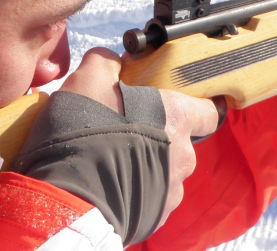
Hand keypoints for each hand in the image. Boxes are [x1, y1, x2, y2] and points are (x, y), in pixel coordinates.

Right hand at [63, 48, 218, 225]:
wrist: (67, 195)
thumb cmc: (84, 129)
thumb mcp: (89, 77)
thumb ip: (107, 61)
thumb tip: (113, 60)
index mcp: (177, 116)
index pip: (209, 109)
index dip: (197, 105)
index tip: (181, 103)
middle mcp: (183, 154)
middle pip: (183, 141)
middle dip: (161, 135)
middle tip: (132, 130)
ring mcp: (172, 189)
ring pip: (168, 171)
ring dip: (150, 164)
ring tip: (117, 159)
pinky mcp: (156, 217)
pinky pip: (153, 198)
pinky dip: (138, 189)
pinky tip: (113, 182)